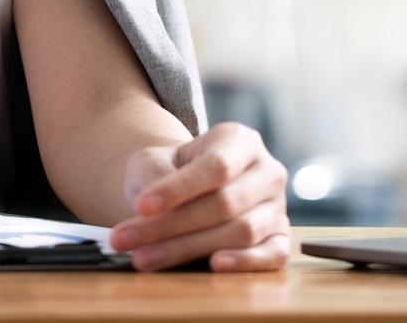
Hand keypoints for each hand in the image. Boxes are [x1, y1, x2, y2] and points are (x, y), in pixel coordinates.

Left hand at [109, 122, 289, 271]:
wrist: (183, 190)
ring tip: (144, 257)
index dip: (178, 189)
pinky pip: (272, 255)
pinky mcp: (280, 238)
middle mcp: (266, 171)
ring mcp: (277, 207)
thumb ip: (155, 175)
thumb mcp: (152, 160)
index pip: (215, 166)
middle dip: (171, 226)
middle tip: (126, 240)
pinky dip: (245, 262)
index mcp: (239, 140)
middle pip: (225, 203)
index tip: (141, 207)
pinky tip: (214, 265)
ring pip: (241, 232)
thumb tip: (156, 210)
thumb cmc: (168, 170)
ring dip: (189, 249)